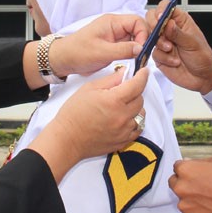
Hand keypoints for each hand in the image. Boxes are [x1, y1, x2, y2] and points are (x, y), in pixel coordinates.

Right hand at [28, 67, 149, 181]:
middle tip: (124, 90)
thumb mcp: (89, 89)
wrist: (67, 139)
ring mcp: (124, 130)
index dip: (142, 76)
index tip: (144, 71)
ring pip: (141, 114)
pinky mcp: (123, 141)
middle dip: (135, 91)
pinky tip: (123, 119)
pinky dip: (134, 121)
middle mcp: (122, 116)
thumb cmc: (74, 113)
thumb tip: (125, 72)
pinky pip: (138, 129)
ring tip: (121, 106)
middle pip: (140, 99)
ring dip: (135, 107)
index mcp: (114, 100)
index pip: (137, 85)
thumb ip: (110, 79)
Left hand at [51, 13, 148, 76]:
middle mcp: (115, 27)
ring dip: (138, 48)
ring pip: (135, 39)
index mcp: (112, 22)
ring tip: (139, 60)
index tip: (142, 48)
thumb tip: (141, 49)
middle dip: (143, 41)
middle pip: (138, 29)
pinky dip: (133, 53)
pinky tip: (133, 61)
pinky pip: (128, 47)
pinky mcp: (113, 46)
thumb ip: (123, 50)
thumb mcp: (101, 52)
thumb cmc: (77, 52)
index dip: (143, 34)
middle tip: (143, 56)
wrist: (63, 60)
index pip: (137, 21)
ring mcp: (114, 37)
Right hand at [148, 2, 211, 94]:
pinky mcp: (159, 55)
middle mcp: (170, 30)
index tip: (160, 19)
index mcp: (181, 22)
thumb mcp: (193, 44)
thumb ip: (178, 33)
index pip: (166, 7)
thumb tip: (168, 24)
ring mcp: (163, 42)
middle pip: (152, 19)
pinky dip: (164, 58)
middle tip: (161, 34)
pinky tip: (174, 61)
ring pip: (150, 37)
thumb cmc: (203, 58)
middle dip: (154, 27)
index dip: (161, 10)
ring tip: (171, 50)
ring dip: (160, 44)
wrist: (202, 78)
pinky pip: (153, 52)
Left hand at [167, 156, 211, 212]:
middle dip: (184, 184)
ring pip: (182, 201)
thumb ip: (198, 162)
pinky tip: (210, 210)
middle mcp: (181, 188)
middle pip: (174, 184)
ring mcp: (184, 205)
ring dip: (191, 200)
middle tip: (201, 187)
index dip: (187, 170)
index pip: (176, 168)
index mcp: (186, 170)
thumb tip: (188, 162)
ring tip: (209, 200)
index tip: (194, 174)